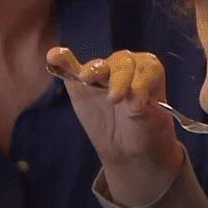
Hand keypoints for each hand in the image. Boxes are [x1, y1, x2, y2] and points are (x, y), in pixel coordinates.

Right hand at [47, 47, 183, 207]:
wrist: (129, 150)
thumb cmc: (146, 131)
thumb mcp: (153, 123)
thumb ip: (145, 110)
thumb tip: (131, 103)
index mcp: (149, 72)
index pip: (146, 68)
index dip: (142, 85)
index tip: (137, 107)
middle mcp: (127, 67)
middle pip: (123, 63)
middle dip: (119, 79)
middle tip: (114, 99)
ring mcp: (102, 75)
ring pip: (99, 65)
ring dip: (93, 70)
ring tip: (87, 79)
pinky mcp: (80, 84)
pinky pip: (70, 68)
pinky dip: (62, 61)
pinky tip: (53, 57)